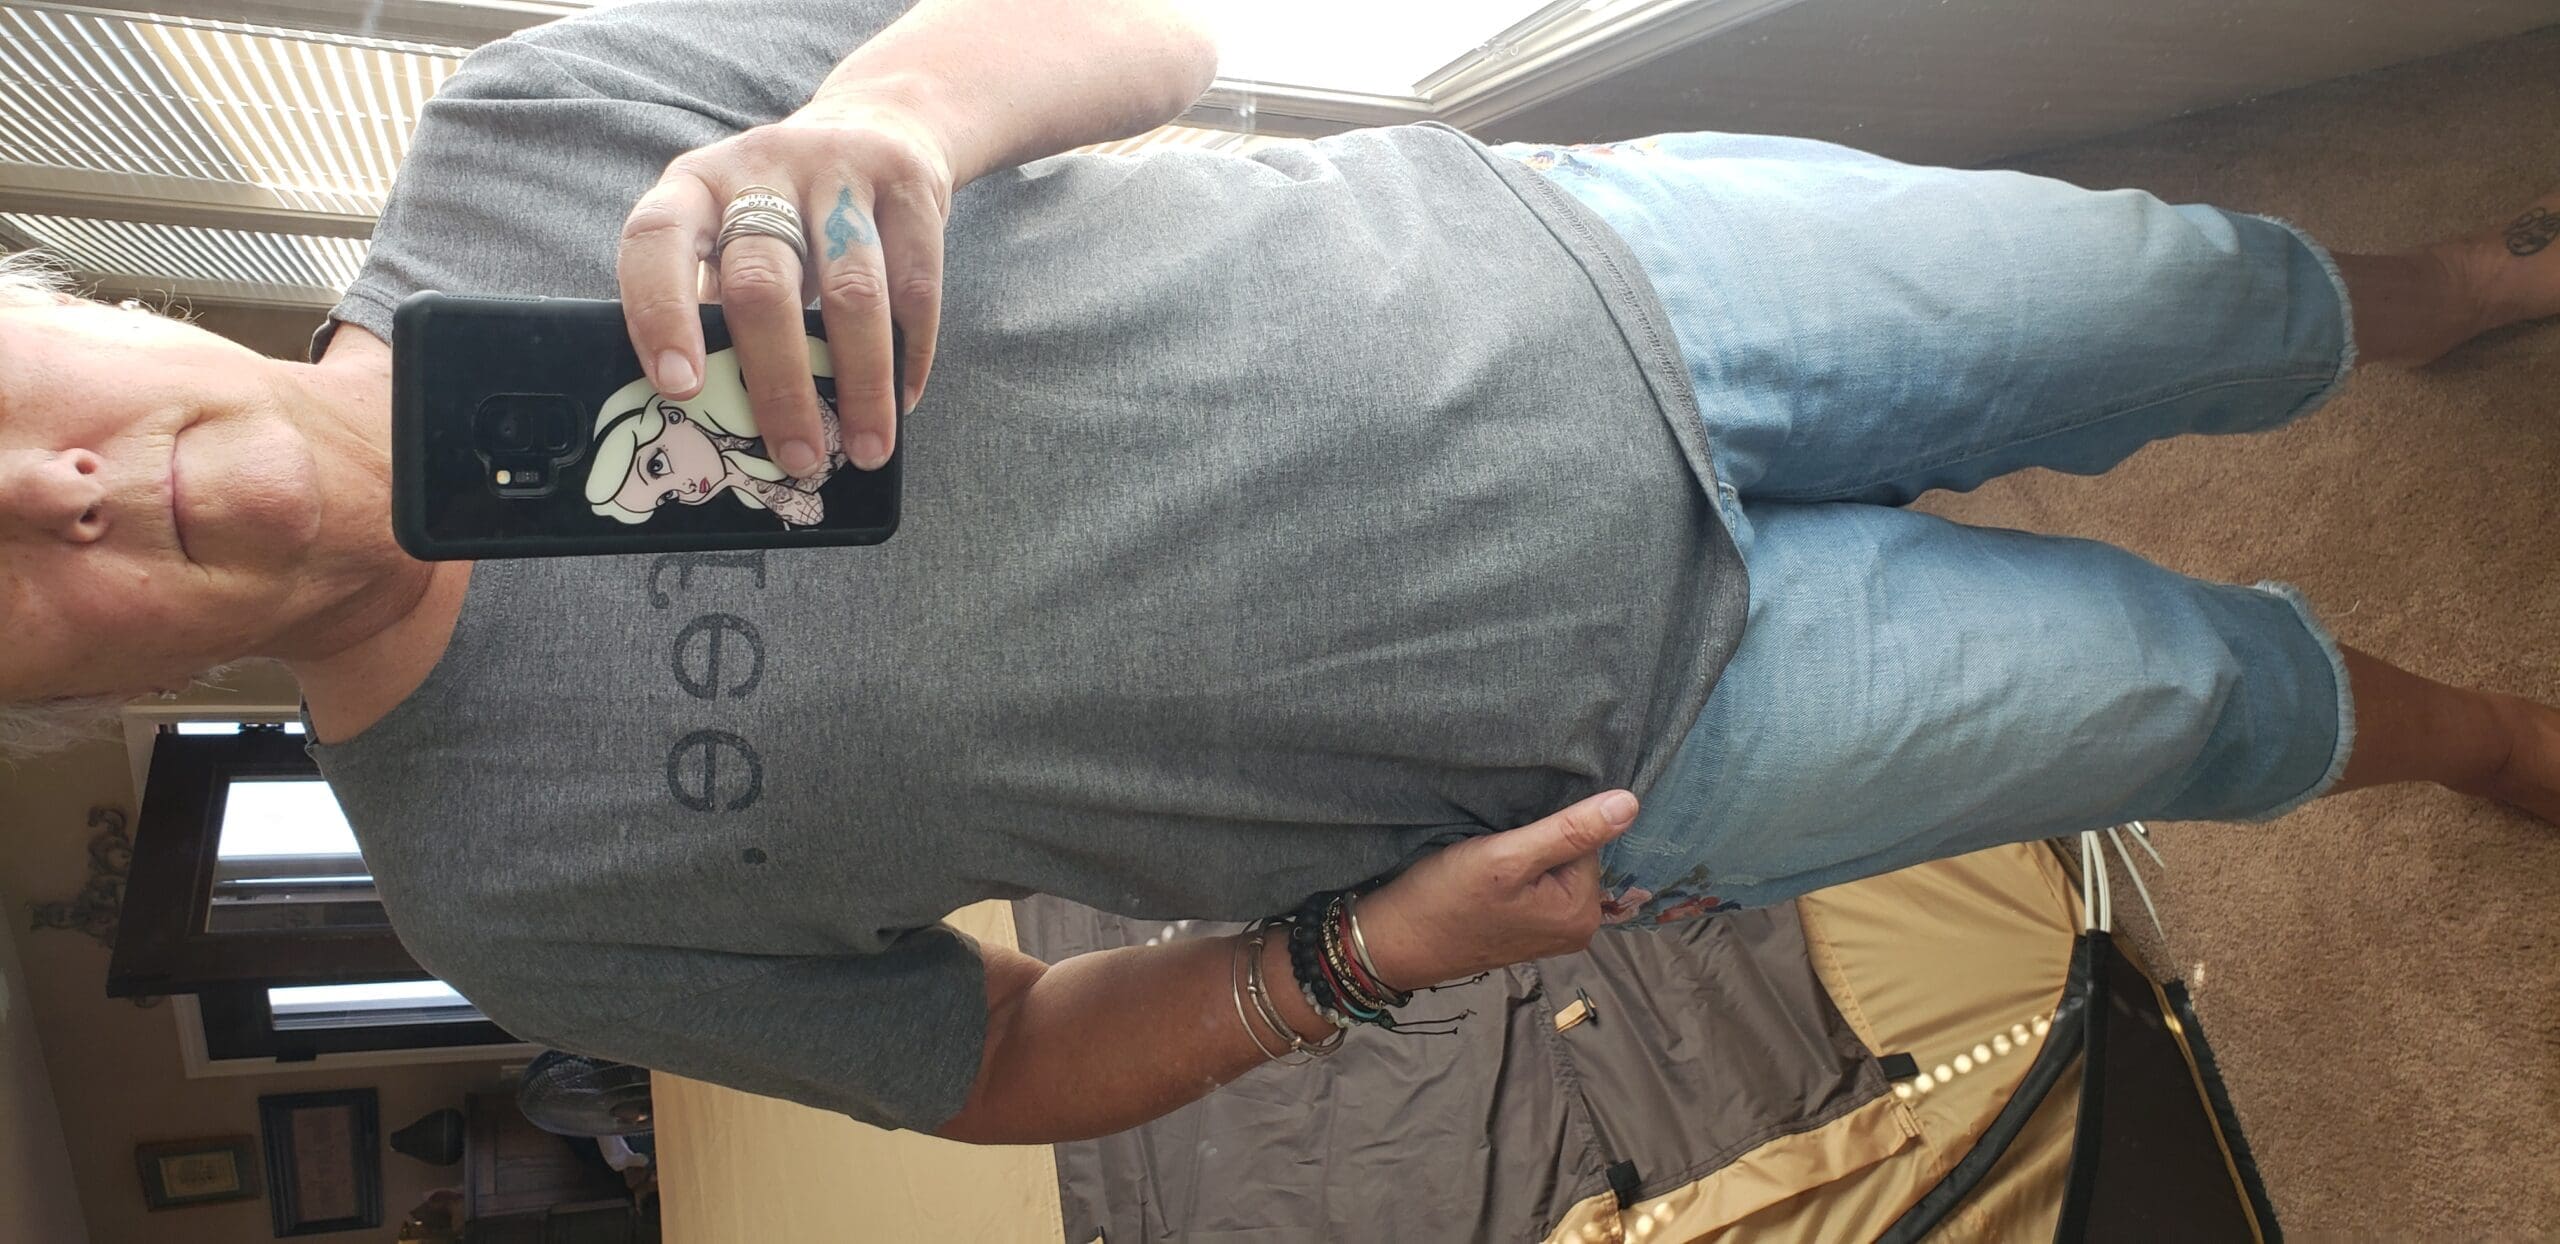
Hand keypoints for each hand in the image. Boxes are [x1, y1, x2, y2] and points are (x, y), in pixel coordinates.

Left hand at [618, 90, 954, 478]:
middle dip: (779, 382)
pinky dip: (910, 354)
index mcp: (695, 186)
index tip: (680, 390)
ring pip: (852, 290)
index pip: (657, 240)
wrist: (878, 125)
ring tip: (865, 448)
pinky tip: (901, 401)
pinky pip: (915, 285)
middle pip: (764, 282)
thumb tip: (712, 421)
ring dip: (861, 382)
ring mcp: (839, 169)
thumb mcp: (731, 233)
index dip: (661, 314)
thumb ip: (716, 304)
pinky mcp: (908, 184)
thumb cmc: (787, 212)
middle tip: (796, 456)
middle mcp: (761, 166)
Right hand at [1356, 791, 1639, 989]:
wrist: (1396, 941)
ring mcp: (1553, 932)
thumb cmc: (1446, 898)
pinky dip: (1516, 872)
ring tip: (1488, 859)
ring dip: (1525, 855)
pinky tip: (1487, 876)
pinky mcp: (1528, 929)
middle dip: (1540, 841)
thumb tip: (1630, 803)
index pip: (1591, 842)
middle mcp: (1578, 928)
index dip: (1551, 826)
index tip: (1514, 832)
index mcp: (1583, 913)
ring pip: (1553, 867)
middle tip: (1496, 845)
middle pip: (1575, 855)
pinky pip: (1537, 885)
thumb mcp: (1507, 857)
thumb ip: (1569, 831)